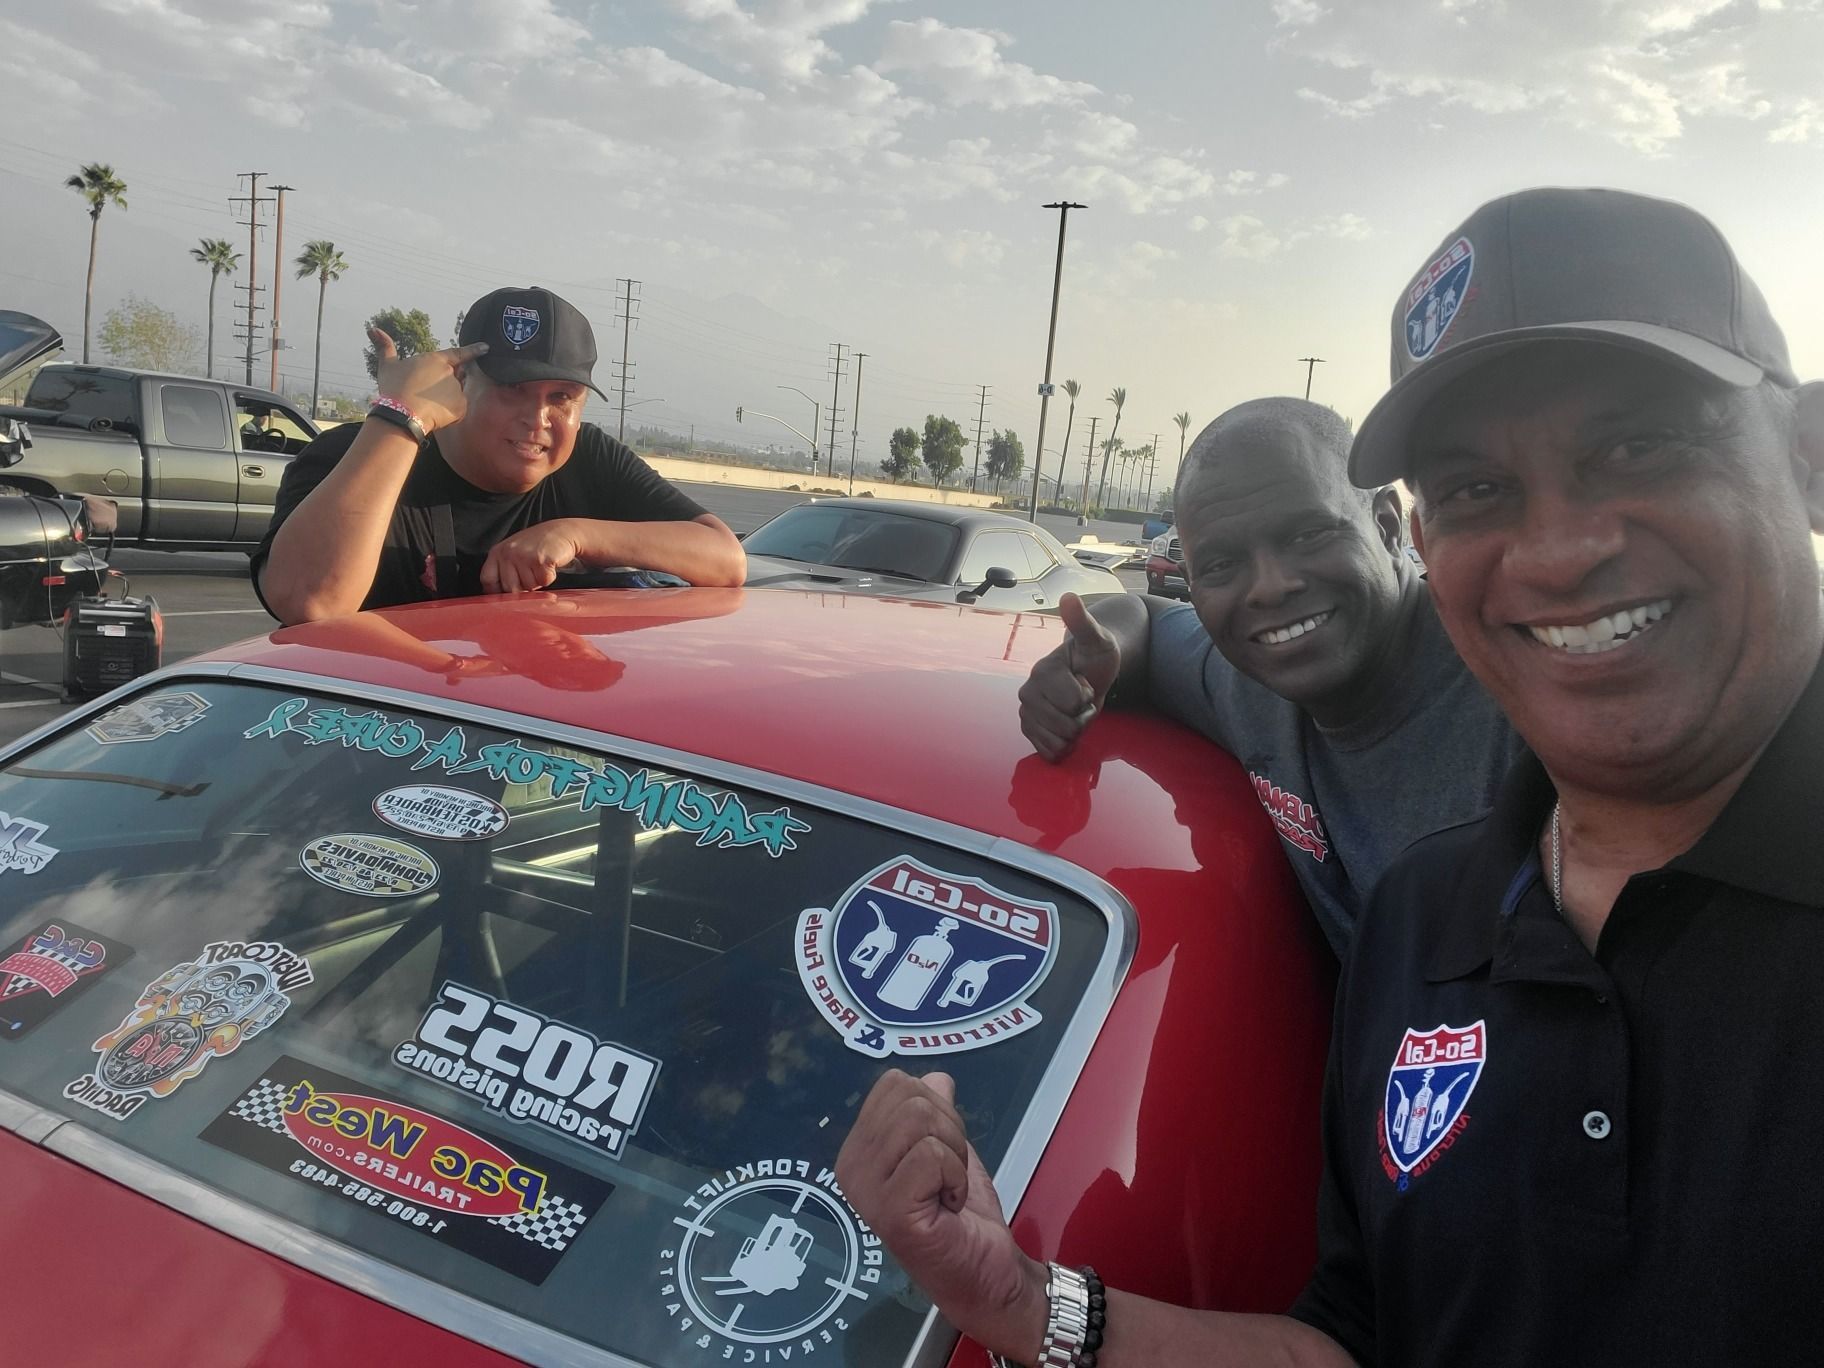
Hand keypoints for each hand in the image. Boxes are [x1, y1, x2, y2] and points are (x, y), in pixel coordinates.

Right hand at [370, 328, 487, 433]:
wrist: (401, 412)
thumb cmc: (394, 388)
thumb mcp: (387, 365)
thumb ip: (385, 347)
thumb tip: (373, 329)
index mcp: (437, 360)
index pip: (459, 354)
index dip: (474, 350)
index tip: (486, 348)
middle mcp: (451, 373)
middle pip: (454, 379)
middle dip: (444, 386)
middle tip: (425, 395)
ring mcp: (457, 390)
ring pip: (455, 395)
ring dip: (445, 400)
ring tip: (426, 405)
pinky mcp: (461, 407)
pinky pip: (457, 410)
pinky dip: (449, 414)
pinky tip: (434, 414)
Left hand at [481, 519, 581, 594]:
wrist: (562, 531)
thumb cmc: (537, 544)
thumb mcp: (513, 552)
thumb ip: (503, 569)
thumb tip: (498, 595)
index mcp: (497, 552)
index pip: (488, 580)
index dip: (497, 591)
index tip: (506, 594)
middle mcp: (509, 553)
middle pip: (509, 588)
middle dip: (522, 587)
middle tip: (530, 573)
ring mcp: (525, 556)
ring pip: (528, 587)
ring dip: (537, 582)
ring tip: (540, 567)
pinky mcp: (542, 560)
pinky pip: (543, 582)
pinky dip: (549, 577)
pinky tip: (549, 565)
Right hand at [837, 1070, 1047, 1360]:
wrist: (987, 1272)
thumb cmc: (962, 1216)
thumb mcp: (948, 1149)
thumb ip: (935, 1113)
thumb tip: (935, 1076)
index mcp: (857, 1149)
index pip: (894, 1083)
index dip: (935, 1108)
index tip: (939, 1153)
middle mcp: (850, 1167)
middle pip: (909, 1096)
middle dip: (947, 1128)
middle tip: (946, 1174)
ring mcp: (866, 1191)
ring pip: (920, 1120)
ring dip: (953, 1153)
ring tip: (946, 1189)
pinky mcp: (890, 1211)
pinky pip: (931, 1155)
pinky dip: (955, 1176)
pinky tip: (948, 1206)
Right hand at [1018, 592, 1121, 759]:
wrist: (1088, 672)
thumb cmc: (1094, 655)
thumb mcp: (1096, 638)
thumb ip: (1081, 622)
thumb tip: (1068, 597)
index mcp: (1042, 672)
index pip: (1074, 703)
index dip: (1088, 698)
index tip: (1085, 683)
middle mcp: (1028, 693)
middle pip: (1066, 727)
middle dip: (1082, 718)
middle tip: (1082, 700)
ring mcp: (1026, 713)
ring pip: (1057, 743)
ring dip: (1075, 734)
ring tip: (1074, 713)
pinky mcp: (1029, 730)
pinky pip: (1048, 753)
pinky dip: (1063, 748)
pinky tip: (1066, 729)